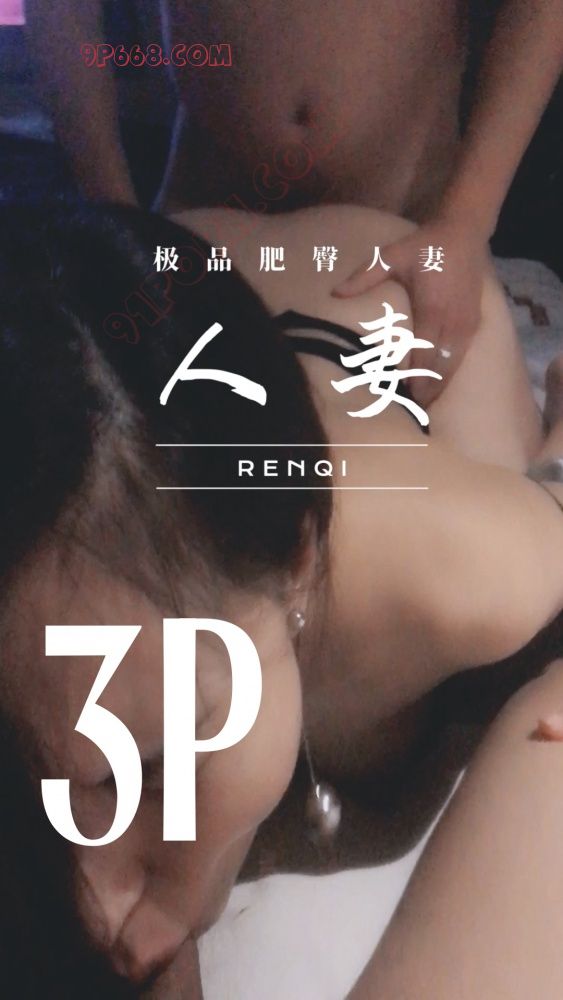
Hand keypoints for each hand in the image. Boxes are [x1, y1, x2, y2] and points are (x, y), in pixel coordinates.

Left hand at [333, 217, 488, 406]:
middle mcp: (452, 323)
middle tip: (411, 413)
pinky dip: (448, 374)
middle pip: (440, 368)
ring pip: (452, 367)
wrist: (465, 233)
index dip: (415, 378)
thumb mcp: (392, 255)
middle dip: (426, 391)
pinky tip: (437, 387)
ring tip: (422, 406)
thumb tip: (335, 293)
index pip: (423, 354)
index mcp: (432, 310)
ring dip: (438, 387)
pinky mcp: (473, 325)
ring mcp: (466, 326)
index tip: (402, 397)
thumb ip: (365, 276)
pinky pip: (461, 357)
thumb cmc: (427, 246)